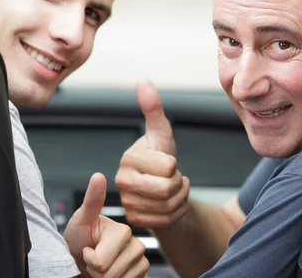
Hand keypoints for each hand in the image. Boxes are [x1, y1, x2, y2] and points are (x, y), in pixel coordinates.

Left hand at [64, 173, 149, 277]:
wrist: (83, 257)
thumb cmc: (80, 239)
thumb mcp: (81, 219)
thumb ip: (92, 200)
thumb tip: (98, 175)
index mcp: (124, 231)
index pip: (101, 262)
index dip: (88, 259)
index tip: (88, 247)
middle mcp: (138, 246)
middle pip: (109, 275)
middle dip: (94, 271)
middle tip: (93, 258)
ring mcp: (142, 263)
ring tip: (101, 267)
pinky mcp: (143, 277)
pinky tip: (114, 274)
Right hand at [115, 79, 189, 227]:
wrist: (162, 189)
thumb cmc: (161, 158)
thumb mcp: (161, 133)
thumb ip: (153, 108)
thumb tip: (143, 80)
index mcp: (128, 159)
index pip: (167, 167)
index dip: (175, 166)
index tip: (168, 164)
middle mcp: (122, 182)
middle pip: (167, 189)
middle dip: (178, 184)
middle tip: (173, 179)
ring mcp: (127, 203)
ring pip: (168, 207)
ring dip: (179, 199)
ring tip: (171, 190)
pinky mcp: (135, 221)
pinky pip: (166, 221)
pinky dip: (175, 213)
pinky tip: (169, 204)